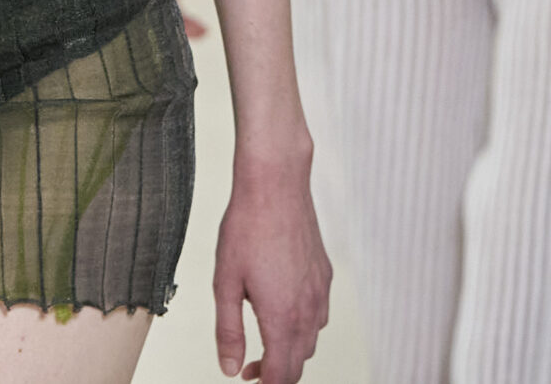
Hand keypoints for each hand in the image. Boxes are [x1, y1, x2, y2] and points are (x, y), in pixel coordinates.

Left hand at [213, 150, 330, 381]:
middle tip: (250, 367)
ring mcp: (320, 291)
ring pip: (311, 340)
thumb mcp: (225, 283)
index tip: (248, 380)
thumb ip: (228, 331)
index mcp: (282, 316)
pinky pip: (320, 315)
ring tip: (265, 339)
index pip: (282, 375)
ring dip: (290, 349)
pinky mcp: (325, 274)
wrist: (276, 185)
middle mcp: (308, 308)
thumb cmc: (247, 228)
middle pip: (299, 363)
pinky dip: (303, 326)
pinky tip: (284, 309)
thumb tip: (230, 368)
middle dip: (276, 372)